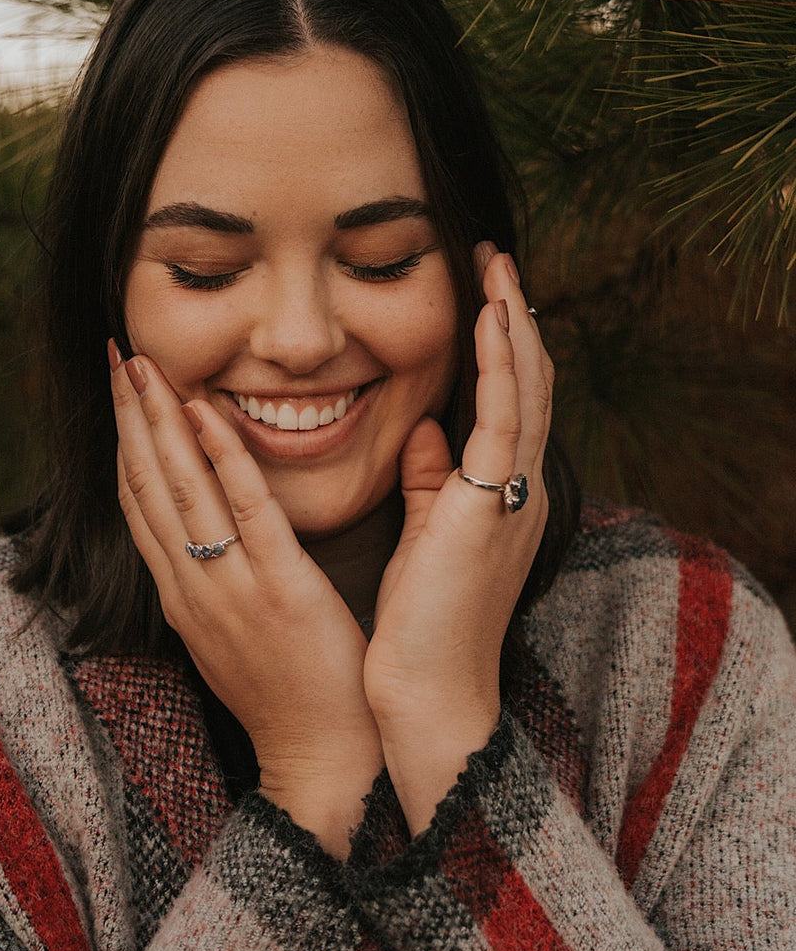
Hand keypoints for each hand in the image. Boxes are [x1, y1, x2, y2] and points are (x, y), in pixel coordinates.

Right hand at [110, 343, 383, 855]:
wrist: (324, 762)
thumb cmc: (289, 697)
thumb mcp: (231, 636)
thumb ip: (215, 581)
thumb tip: (205, 539)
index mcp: (181, 595)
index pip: (138, 504)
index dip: (124, 442)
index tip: (117, 390)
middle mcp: (190, 586)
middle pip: (145, 485)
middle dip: (128, 415)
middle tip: (115, 353)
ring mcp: (229, 587)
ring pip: (180, 488)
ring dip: (157, 420)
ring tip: (142, 364)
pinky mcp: (278, 587)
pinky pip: (244, 508)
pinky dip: (220, 454)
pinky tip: (204, 410)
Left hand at [363, 243, 552, 833]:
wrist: (426, 692)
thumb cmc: (421, 624)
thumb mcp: (428, 534)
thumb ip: (431, 481)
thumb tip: (425, 430)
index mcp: (504, 495)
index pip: (511, 402)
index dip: (504, 344)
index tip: (485, 291)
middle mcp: (521, 488)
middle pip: (529, 384)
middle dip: (515, 318)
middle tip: (497, 258)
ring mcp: (514, 494)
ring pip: (527, 389)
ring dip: (513, 322)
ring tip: (498, 266)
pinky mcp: (492, 502)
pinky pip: (504, 416)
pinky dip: (502, 361)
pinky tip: (493, 316)